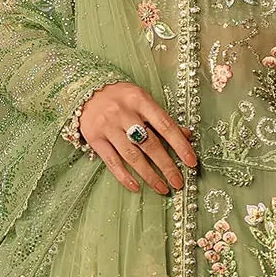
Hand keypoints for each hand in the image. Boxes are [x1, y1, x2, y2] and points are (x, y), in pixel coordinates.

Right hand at [78, 83, 197, 194]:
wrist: (84, 88)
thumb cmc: (119, 96)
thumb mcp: (142, 99)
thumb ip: (161, 118)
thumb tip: (187, 136)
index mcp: (140, 100)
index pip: (165, 125)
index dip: (180, 145)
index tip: (192, 162)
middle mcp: (123, 112)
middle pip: (150, 144)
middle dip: (166, 166)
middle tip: (178, 182)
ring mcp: (108, 126)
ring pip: (132, 156)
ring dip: (149, 175)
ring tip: (162, 188)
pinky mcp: (95, 138)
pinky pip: (112, 161)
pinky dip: (125, 176)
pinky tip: (137, 187)